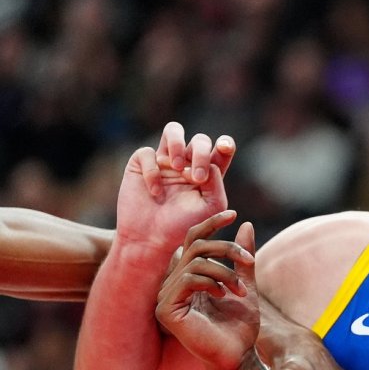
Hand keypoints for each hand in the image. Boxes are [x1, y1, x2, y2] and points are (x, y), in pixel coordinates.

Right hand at [118, 122, 235, 254]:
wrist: (151, 239)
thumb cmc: (183, 226)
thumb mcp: (210, 208)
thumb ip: (216, 184)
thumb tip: (212, 164)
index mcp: (207, 173)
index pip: (220, 151)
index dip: (225, 144)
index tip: (225, 148)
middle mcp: (187, 163)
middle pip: (199, 140)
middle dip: (201, 153)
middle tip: (197, 178)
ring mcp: (164, 161)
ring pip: (173, 130)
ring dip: (178, 144)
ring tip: (178, 168)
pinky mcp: (141, 164)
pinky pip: (147, 152)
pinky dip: (152, 171)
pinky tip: (155, 192)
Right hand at [155, 214, 259, 369]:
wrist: (239, 355)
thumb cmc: (240, 325)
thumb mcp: (246, 284)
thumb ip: (242, 258)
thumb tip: (245, 224)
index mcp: (187, 277)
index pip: (191, 240)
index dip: (209, 223)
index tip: (233, 214)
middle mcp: (172, 285)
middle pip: (195, 246)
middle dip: (226, 248)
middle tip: (249, 260)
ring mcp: (166, 298)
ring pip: (195, 262)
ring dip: (225, 271)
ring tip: (242, 290)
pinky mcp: (166, 310)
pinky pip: (187, 279)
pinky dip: (211, 282)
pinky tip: (223, 295)